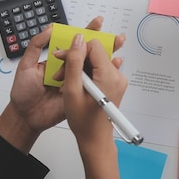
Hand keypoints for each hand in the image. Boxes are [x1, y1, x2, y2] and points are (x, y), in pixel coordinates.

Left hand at [0, 17, 125, 153]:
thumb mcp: (26, 65)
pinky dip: (105, 77)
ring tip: (116, 50)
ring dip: (107, 58)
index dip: (87, 32)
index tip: (97, 23)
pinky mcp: (79, 94)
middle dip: (104, 43)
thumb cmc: (23, 92)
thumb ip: (36, 46)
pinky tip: (112, 69)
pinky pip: (93, 85)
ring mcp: (76, 81)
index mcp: (58, 60)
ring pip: (93, 68)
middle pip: (88, 54)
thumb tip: (49, 29)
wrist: (26, 117)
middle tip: (115, 37)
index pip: (74, 43)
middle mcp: (69, 69)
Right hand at [54, 34, 126, 178]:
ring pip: (95, 61)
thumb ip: (74, 62)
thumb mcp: (72, 90)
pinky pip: (98, 69)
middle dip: (76, 59)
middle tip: (62, 73)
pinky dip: (85, 74)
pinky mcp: (114, 84)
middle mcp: (117, 76)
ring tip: (66, 81)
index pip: (94, 46)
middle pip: (95, 53)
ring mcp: (117, 80)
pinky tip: (75, 84)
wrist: (94, 139)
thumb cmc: (84, 121)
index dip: (75, 50)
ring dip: (79, 67)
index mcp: (109, 76)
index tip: (63, 59)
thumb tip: (78, 40)